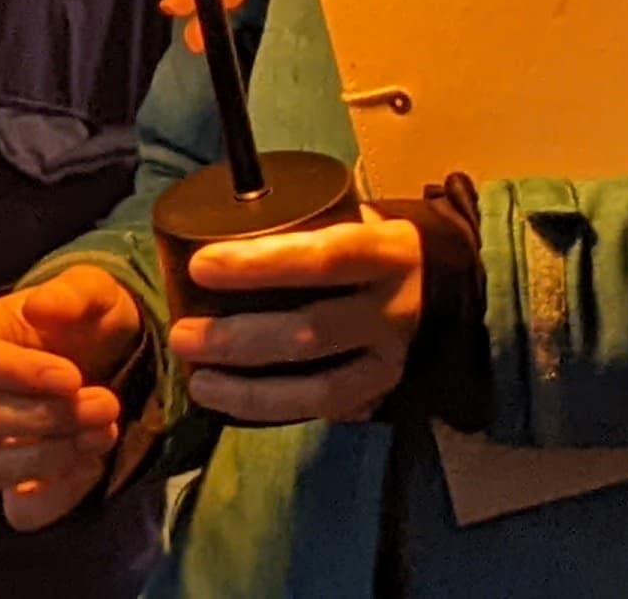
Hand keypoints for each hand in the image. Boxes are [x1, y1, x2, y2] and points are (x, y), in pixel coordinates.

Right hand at [0, 267, 149, 530]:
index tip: (72, 376)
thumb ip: (71, 293)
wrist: (111, 355)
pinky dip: (57, 495)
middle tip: (106, 403)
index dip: (18, 373)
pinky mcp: (18, 484)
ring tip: (105, 432)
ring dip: (53, 456)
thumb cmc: (89, 317)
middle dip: (48, 417)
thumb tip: (39, 306)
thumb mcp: (93, 290)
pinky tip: (94, 465)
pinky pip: (21, 510)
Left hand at [166, 213, 425, 425]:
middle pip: (312, 331)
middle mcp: (393, 309)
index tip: (201, 266)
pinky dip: (274, 410)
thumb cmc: (372, 245)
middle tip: (182, 334)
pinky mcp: (382, 393)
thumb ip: (301, 222)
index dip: (259, 264)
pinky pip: (324, 411)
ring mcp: (391, 359)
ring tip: (198, 380)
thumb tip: (211, 223)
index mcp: (386, 252)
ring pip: (319, 387)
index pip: (323, 257)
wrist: (444, 287)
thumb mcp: (353, 217)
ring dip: (249, 389)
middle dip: (237, 339)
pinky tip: (230, 402)